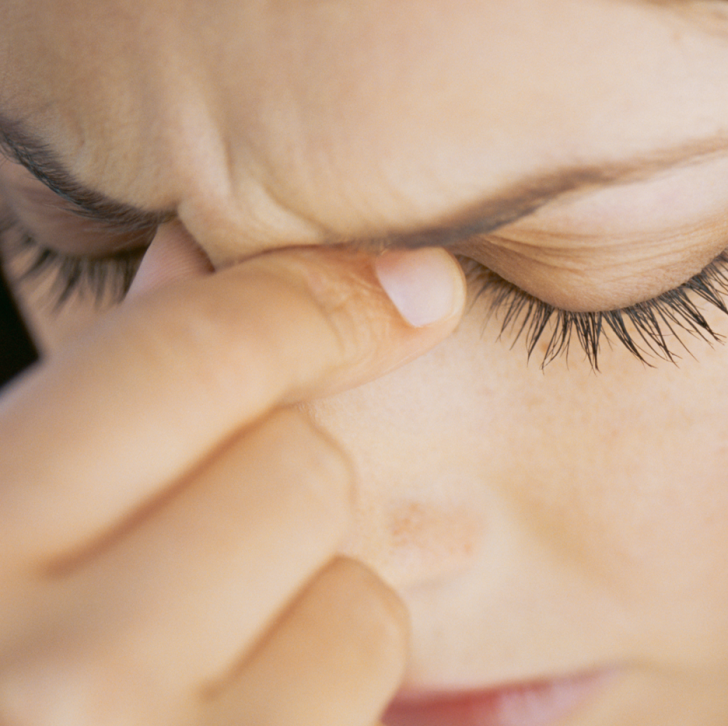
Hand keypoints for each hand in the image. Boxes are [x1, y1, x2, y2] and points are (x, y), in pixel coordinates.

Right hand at [0, 228, 465, 725]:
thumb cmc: (0, 654)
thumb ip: (91, 402)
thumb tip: (206, 253)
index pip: (188, 361)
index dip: (316, 301)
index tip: (409, 290)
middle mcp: (54, 676)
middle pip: (300, 472)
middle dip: (292, 487)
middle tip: (225, 541)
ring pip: (363, 603)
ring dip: (325, 609)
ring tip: (223, 654)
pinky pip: (369, 695)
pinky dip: (336, 691)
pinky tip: (250, 705)